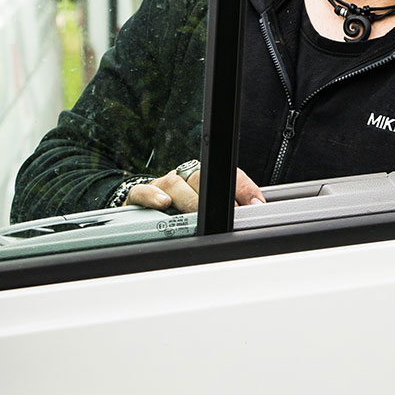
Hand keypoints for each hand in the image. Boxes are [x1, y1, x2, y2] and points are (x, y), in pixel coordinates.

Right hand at [124, 166, 264, 211]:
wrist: (141, 206)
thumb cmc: (177, 209)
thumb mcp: (204, 211)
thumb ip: (226, 213)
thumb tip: (252, 218)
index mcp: (204, 179)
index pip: (227, 177)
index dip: (244, 189)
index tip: (256, 205)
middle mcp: (183, 178)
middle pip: (201, 177)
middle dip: (215, 196)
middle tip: (228, 212)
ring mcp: (161, 185)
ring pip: (174, 184)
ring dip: (188, 199)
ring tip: (197, 214)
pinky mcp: (138, 196)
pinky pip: (143, 191)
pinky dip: (153, 196)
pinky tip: (164, 204)